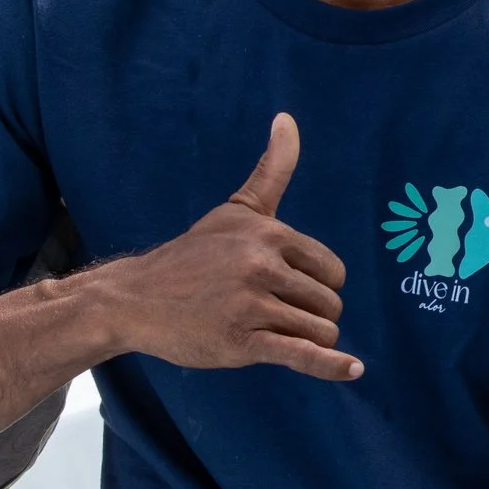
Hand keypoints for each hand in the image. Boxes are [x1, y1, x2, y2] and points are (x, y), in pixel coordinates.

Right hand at [103, 113, 362, 380]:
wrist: (135, 298)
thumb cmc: (193, 255)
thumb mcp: (237, 208)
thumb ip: (273, 167)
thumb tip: (288, 118)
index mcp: (270, 235)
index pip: (331, 270)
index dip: (320, 285)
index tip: (290, 289)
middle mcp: (263, 266)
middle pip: (328, 302)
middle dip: (312, 314)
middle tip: (272, 313)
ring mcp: (252, 306)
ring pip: (318, 329)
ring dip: (307, 339)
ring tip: (271, 332)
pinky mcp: (241, 342)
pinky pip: (301, 354)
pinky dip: (330, 365)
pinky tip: (353, 370)